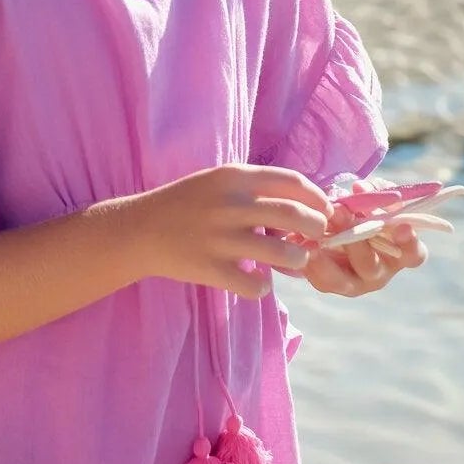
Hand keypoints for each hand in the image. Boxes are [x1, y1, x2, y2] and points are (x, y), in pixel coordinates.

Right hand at [131, 163, 334, 298]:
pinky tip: (259, 282)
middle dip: (316, 227)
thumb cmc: (184, 204)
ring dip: (297, 259)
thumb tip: (301, 203)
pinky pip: (253, 284)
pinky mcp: (210, 268)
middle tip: (317, 237)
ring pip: (281, 252)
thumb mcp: (217, 182)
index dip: (316, 196)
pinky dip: (262, 286)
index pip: (291, 181)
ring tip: (295, 261)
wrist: (138, 230)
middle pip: (294, 215)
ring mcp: (220, 238)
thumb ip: (254, 188)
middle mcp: (230, 205)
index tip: (325, 209)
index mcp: (234, 177)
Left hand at [296, 207, 428, 297]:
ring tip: (314, 235)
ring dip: (327, 254)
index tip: (402, 226)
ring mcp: (356, 283)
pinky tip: (300, 244)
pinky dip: (310, 263)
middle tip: (340, 213)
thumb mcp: (372, 201)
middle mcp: (381, 272)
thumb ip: (372, 194)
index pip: (413, 253)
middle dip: (354, 239)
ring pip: (343, 280)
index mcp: (400, 253)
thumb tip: (361, 189)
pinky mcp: (332, 285)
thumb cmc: (364, 212)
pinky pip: (322, 281)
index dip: (410, 242)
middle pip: (370, 265)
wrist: (337, 227)